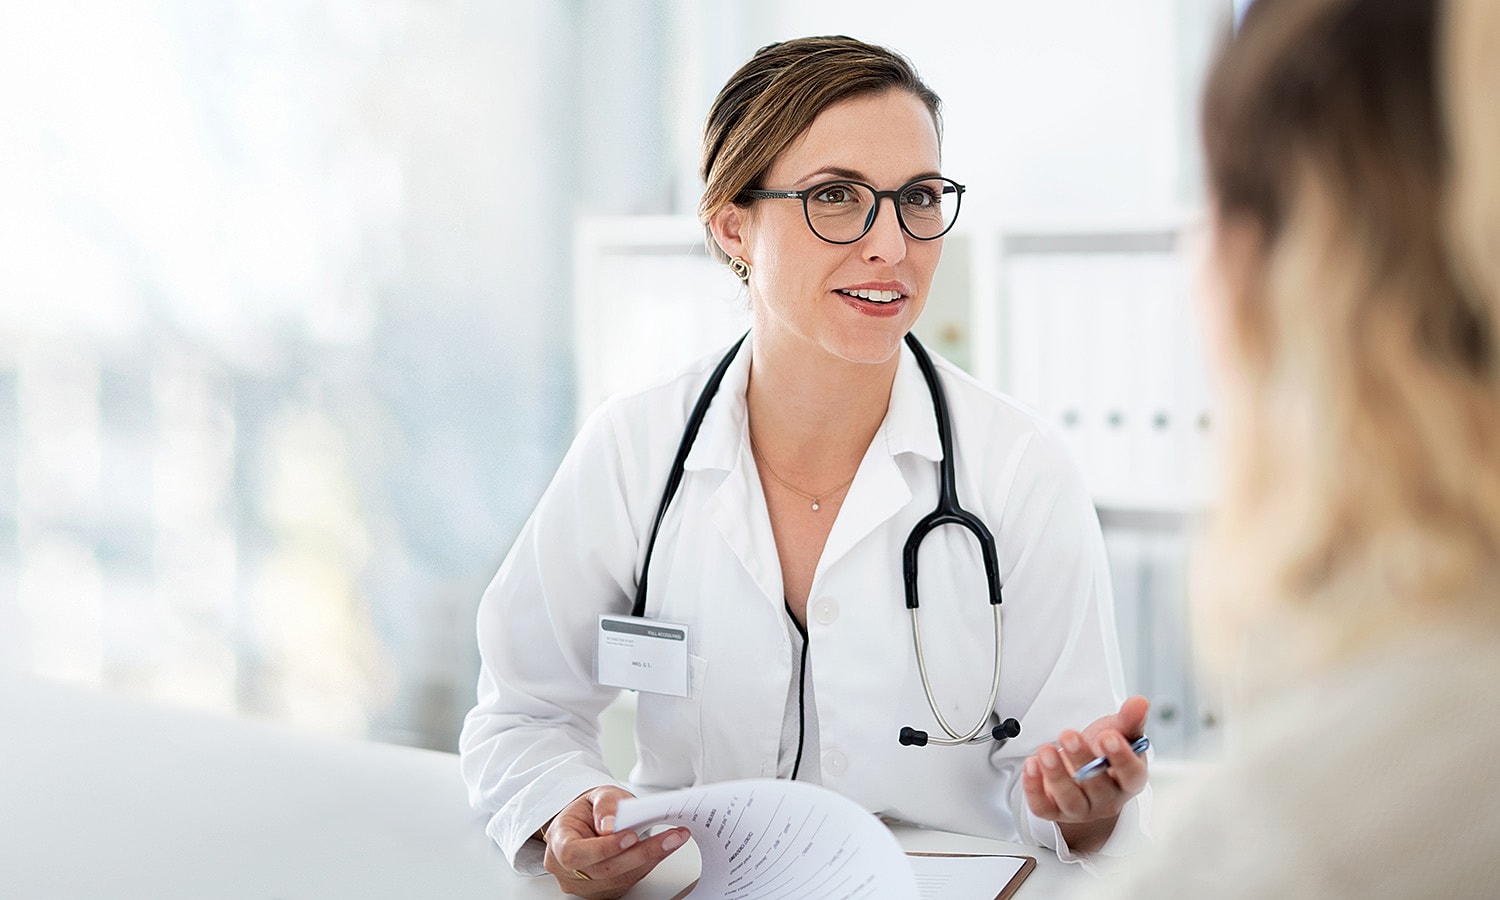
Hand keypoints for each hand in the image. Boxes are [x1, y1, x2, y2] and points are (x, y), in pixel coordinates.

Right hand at [541, 785, 691, 898]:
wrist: (589, 822)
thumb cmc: (590, 810)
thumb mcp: (597, 794)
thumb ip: (605, 804)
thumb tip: (610, 824)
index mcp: (559, 841)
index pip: (575, 853)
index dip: (603, 849)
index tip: (631, 836)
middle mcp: (566, 869)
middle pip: (604, 870)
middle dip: (641, 853)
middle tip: (670, 837)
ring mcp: (584, 885)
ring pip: (619, 879)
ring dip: (650, 859)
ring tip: (673, 839)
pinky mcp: (602, 891)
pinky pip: (626, 882)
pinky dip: (646, 866)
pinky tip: (661, 850)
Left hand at [1022, 695, 1149, 853]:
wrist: (1081, 770)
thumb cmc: (1103, 753)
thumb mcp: (1118, 732)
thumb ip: (1128, 719)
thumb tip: (1139, 703)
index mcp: (1129, 780)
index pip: (1131, 775)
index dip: (1121, 758)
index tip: (1108, 736)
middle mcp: (1107, 799)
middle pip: (1098, 787)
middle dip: (1081, 759)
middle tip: (1069, 735)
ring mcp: (1082, 809)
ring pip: (1070, 800)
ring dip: (1056, 775)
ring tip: (1046, 750)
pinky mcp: (1055, 811)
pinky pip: (1043, 807)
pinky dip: (1033, 788)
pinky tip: (1031, 764)